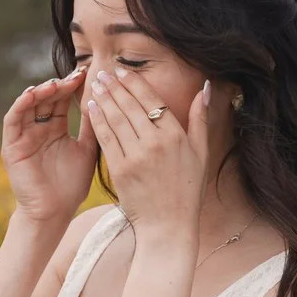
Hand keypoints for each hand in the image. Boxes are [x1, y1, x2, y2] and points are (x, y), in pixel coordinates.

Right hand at [1, 68, 97, 223]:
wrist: (54, 212)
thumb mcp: (87, 150)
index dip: (73, 86)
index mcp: (56, 129)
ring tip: (55, 84)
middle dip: (59, 85)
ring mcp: (23, 136)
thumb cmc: (71, 186)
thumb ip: (92, 127)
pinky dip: (20, 105)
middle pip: (46, 99)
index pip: (62, 101)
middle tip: (74, 76)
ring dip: (40, 91)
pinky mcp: (11, 145)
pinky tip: (32, 94)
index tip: (87, 74)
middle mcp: (38, 129)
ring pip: (29, 105)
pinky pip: (13, 120)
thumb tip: (104, 99)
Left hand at [82, 68, 211, 232]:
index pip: (152, 100)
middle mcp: (156, 143)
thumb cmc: (187, 190)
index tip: (122, 71)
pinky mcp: (120, 170)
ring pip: (116, 119)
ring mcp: (136, 156)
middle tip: (103, 73)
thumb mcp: (201, 153)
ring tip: (95, 85)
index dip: (135, 83)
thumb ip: (200, 119)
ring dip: (103, 99)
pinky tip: (92, 108)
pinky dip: (98, 121)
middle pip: (131, 106)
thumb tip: (205, 88)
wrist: (168, 226)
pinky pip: (106, 139)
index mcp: (176, 136)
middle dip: (115, 86)